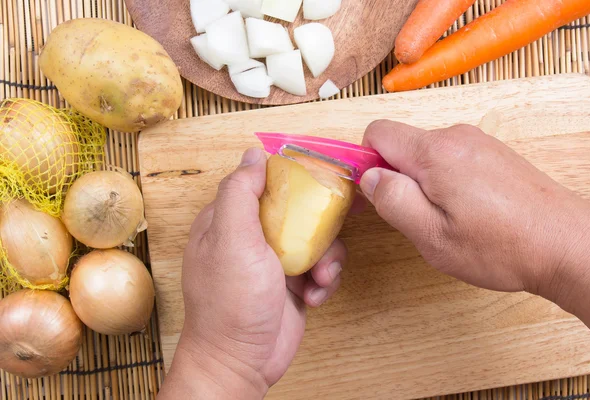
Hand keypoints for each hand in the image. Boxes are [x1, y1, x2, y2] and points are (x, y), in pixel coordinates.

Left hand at [159, 148, 349, 398]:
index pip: (265, 183)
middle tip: (328, 237)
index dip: (295, 179)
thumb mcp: (232, 239)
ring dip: (327, 258)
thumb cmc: (230, 302)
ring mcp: (273, 261)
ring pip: (316, 239)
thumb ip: (241, 194)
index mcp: (230, 220)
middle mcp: (251, 237)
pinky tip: (315, 295)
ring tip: (319, 277)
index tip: (322, 180)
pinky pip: (321, 267)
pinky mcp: (292, 284)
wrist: (242, 362)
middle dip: (319, 226)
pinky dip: (325, 280)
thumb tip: (254, 154)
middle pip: (298, 210)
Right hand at [358, 120, 589, 307]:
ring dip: (423, 182)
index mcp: (435, 152)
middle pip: (402, 144)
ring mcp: (478, 142)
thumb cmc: (501, 247)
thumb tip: (370, 176)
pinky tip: (466, 211)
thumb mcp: (433, 236)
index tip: (375, 193)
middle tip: (415, 217)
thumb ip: (393, 201)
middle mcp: (457, 136)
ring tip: (446, 219)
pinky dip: (446, 181)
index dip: (366, 162)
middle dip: (397, 177)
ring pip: (427, 154)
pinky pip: (451, 159)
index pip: (377, 133)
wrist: (567, 245)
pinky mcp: (493, 153)